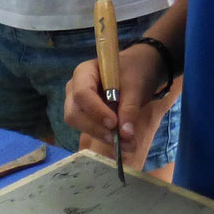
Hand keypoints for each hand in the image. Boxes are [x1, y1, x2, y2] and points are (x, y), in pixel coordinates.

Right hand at [64, 42, 170, 161]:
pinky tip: (124, 143)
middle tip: (119, 139)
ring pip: (80, 125)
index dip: (95, 111)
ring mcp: (79, 104)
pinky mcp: (87, 116)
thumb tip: (125, 134)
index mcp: (84, 73)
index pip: (82, 94)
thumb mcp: (135, 85)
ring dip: (102, 136)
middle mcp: (75, 89)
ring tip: (127, 143)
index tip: (114, 123)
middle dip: (95, 129)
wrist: (140, 70)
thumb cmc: (134, 70)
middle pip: (74, 114)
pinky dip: (107, 137)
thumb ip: (129, 108)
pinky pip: (91, 130)